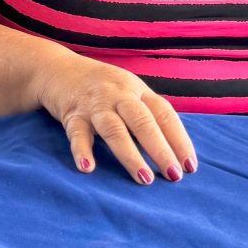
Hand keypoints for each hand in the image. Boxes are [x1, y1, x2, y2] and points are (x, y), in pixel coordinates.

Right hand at [37, 55, 195, 184]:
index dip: (179, 139)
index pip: (164, 114)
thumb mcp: (128, 92)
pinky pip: (77, 134)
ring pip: (114, 129)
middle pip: (143, 121)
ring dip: (130, 155)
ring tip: (145, 179)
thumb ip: (147, 115)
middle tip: (174, 175)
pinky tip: (88, 168)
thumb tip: (173, 151)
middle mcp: (118, 95)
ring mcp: (94, 104)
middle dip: (160, 149)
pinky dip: (82, 151)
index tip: (190, 165)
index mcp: (137, 90)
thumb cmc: (101, 87)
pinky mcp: (72, 114)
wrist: (56, 67)